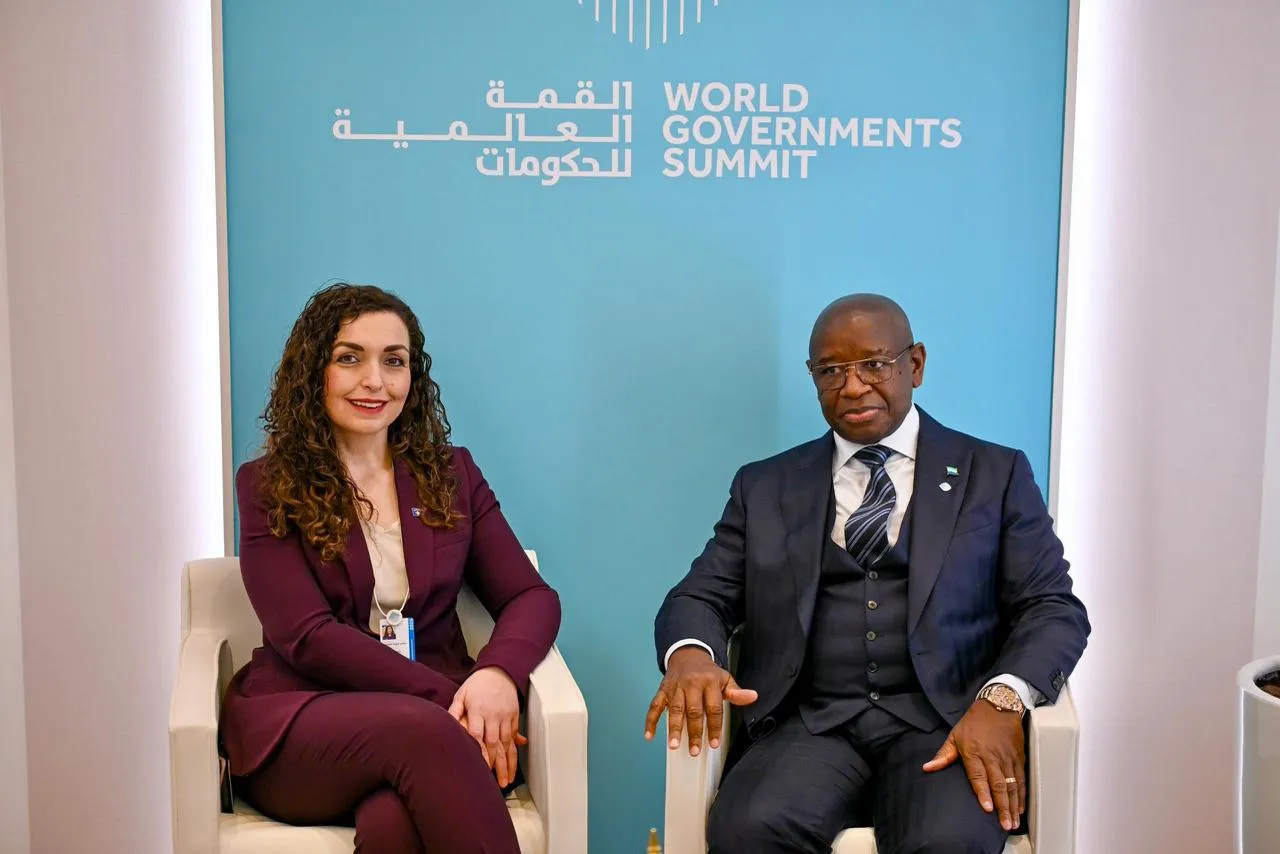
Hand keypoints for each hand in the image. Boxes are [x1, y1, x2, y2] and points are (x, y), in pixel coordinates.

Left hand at [448, 667, 521, 787]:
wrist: (500, 670)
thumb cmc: (478, 683)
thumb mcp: (462, 694)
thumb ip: (454, 711)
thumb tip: (446, 724)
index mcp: (478, 710)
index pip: (478, 735)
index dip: (480, 753)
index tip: (481, 768)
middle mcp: (493, 715)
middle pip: (495, 743)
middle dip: (497, 764)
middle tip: (497, 783)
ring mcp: (506, 717)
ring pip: (507, 743)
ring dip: (508, 763)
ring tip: (507, 780)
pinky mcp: (514, 717)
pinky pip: (514, 737)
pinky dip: (515, 752)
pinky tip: (514, 765)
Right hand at [644, 646, 757, 756]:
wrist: (688, 654)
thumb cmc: (708, 672)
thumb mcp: (725, 679)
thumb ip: (737, 692)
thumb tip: (753, 697)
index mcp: (709, 682)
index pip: (713, 707)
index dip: (714, 726)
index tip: (714, 743)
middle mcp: (692, 684)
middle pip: (693, 711)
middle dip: (694, 732)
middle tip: (694, 750)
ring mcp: (675, 687)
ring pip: (674, 710)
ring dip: (674, 729)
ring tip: (674, 745)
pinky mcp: (663, 690)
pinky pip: (655, 706)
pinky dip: (650, 721)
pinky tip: (650, 735)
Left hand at [922, 699, 1025, 830]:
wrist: (998, 706)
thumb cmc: (973, 723)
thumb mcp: (954, 736)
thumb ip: (943, 755)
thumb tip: (927, 768)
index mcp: (974, 752)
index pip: (979, 776)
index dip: (983, 793)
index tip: (988, 809)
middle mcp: (993, 757)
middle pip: (999, 784)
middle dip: (1002, 806)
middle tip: (1004, 824)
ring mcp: (1007, 758)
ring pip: (1012, 785)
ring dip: (1013, 805)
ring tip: (1012, 822)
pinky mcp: (1018, 758)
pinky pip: (1021, 780)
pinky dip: (1021, 795)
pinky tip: (1020, 808)